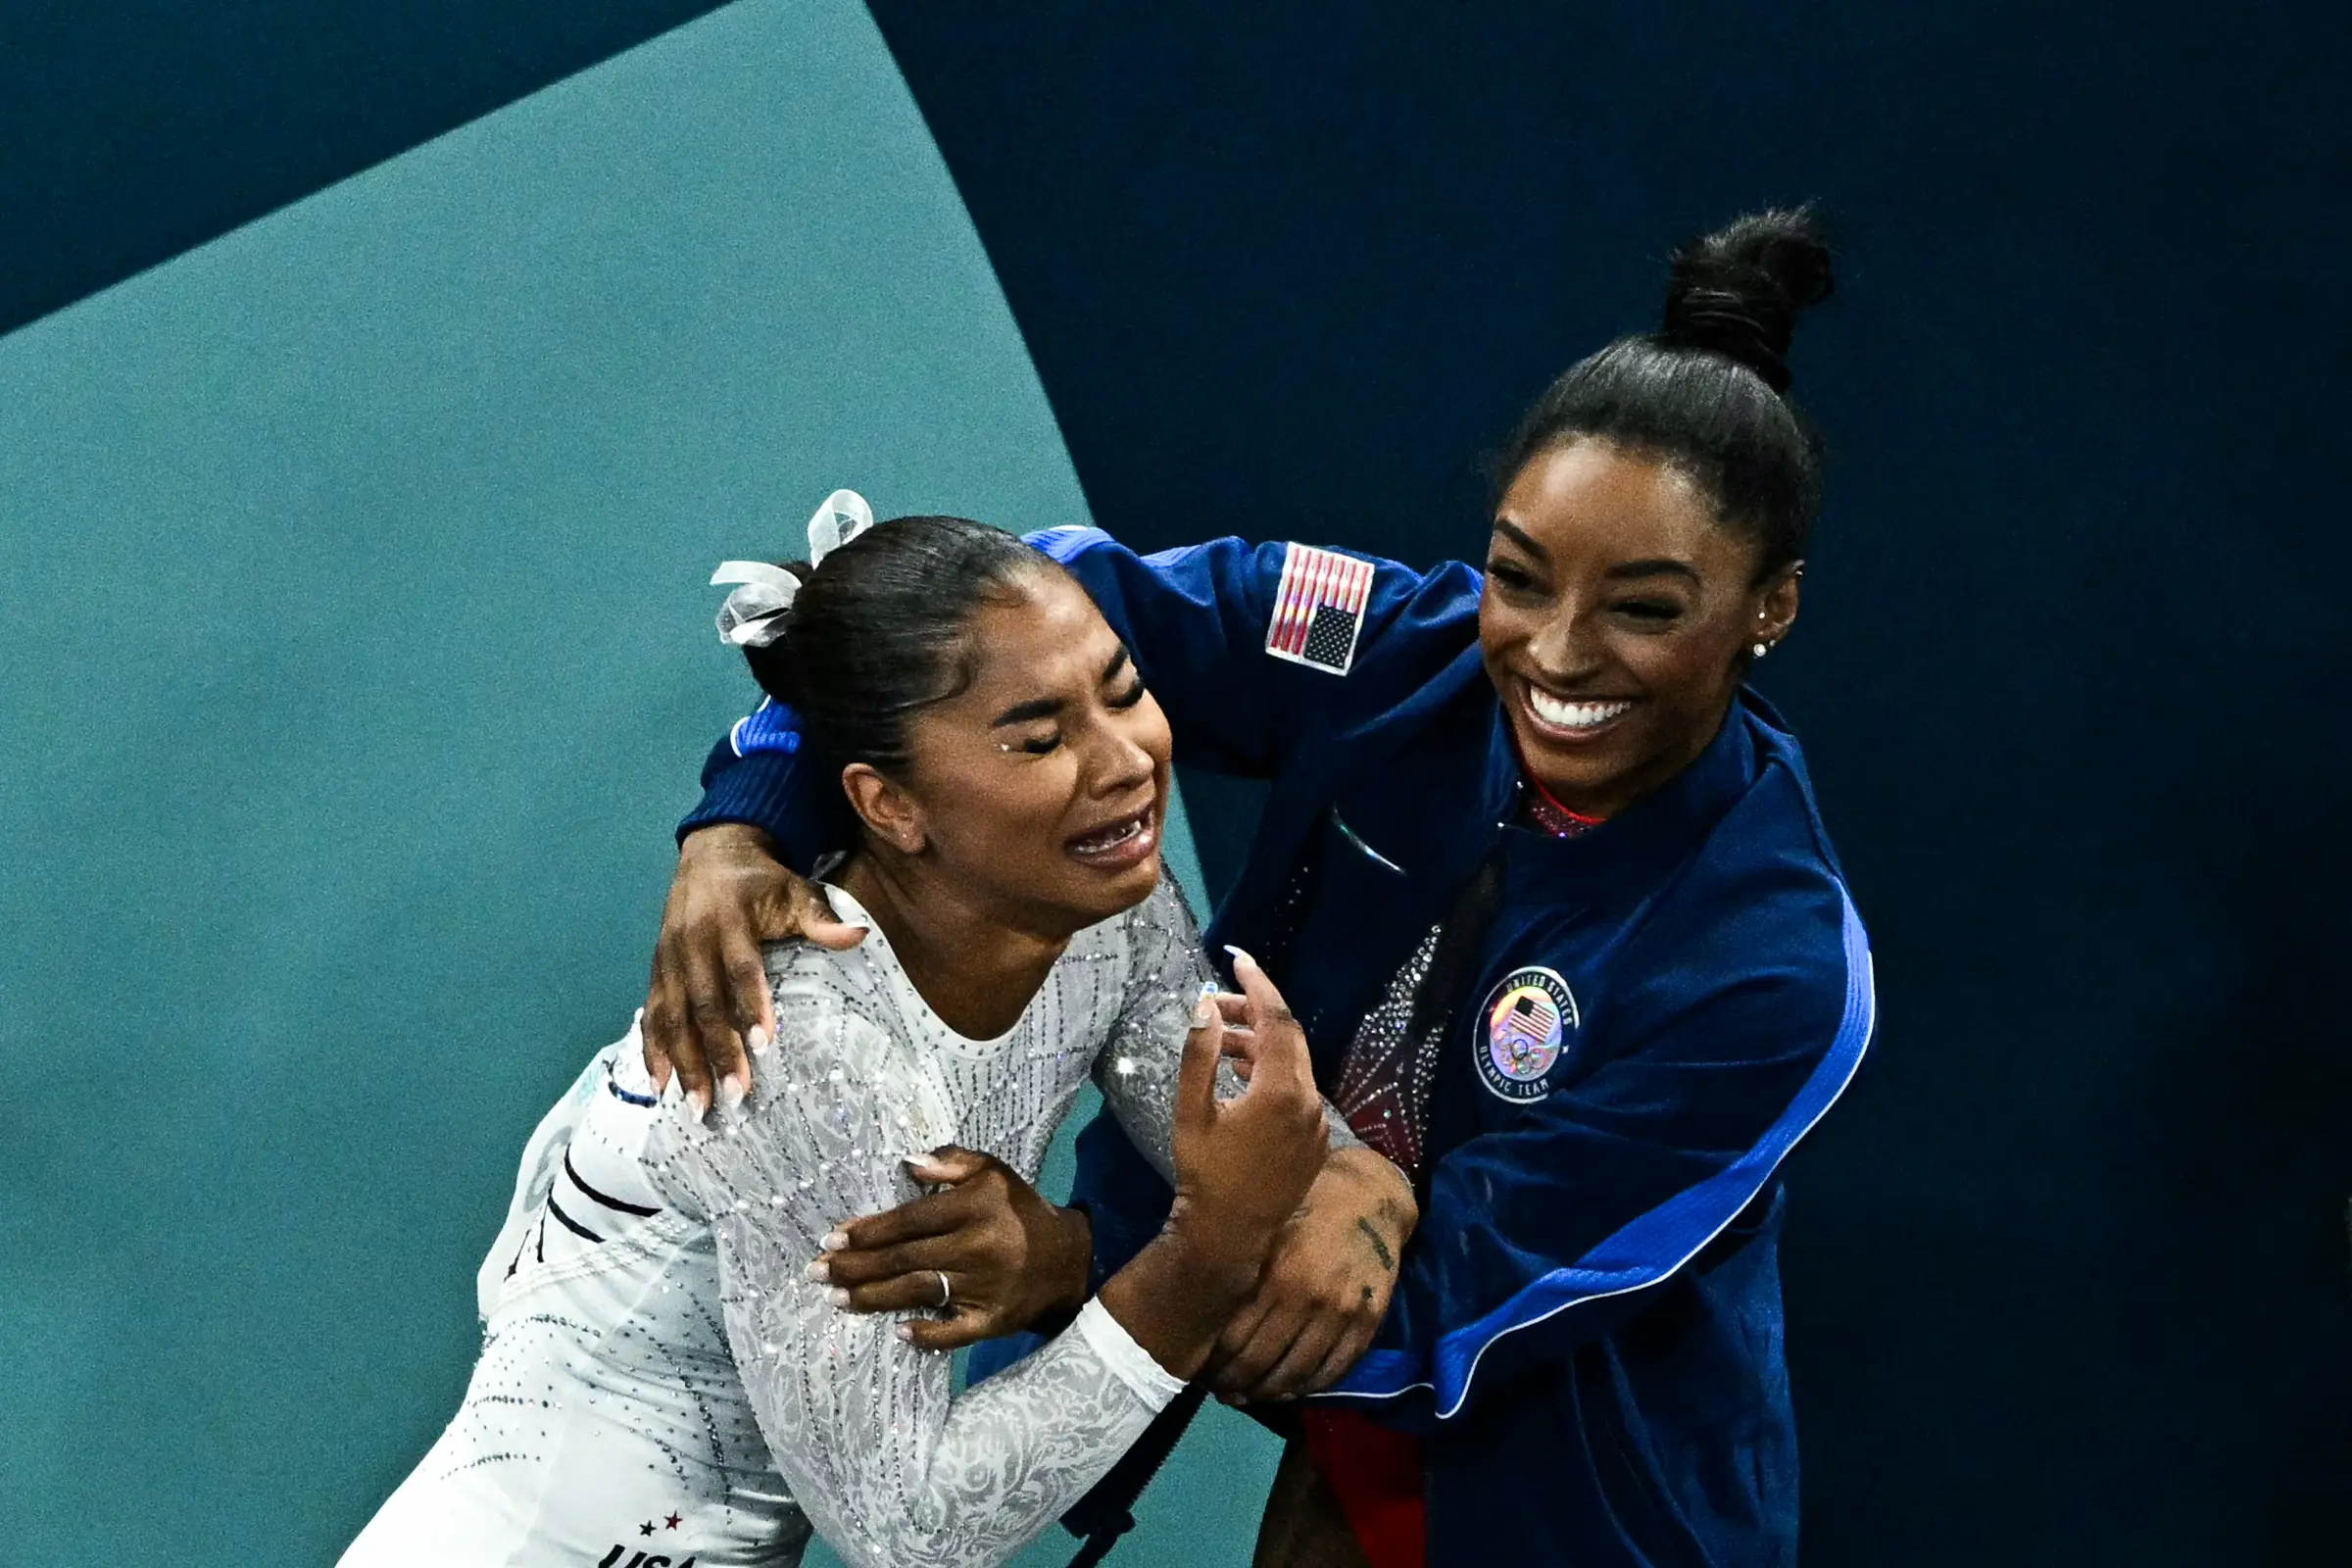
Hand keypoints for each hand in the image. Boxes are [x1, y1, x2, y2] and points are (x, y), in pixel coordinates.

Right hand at [644, 823, 864, 1115]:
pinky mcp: (656, 969)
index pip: (740, 967)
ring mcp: (669, 957)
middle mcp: (692, 939)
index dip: (750, 1005)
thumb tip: (858, 935)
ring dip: (683, 1062)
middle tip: (735, 1095)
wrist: (711, 853)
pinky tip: (661, 1085)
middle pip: (703, 1002)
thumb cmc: (762, 881)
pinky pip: (651, 1013)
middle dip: (717, 1051)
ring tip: (698, 1106)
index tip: (763, 1045)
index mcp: (728, 918)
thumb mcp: (795, 889)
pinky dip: (653, 1049)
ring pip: (672, 1015)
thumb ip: (821, 916)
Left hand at [809, 1147, 1093, 1351]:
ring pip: (918, 1292)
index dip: (870, 1230)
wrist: (1068, 1259)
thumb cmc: (1019, 1210)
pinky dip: (927, 1334)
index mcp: (975, 1208)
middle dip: (856, 1266)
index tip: (832, 1236)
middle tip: (816, 1272)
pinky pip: (955, 1332)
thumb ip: (953, 1161)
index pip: (911, 1220)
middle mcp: (977, 1248)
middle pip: (905, 1258)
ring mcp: (985, 1288)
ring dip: (873, 1297)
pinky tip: (897, 1332)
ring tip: (836, 1299)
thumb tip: (907, 1162)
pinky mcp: (993, 1321)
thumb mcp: (994, 1172)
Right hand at [1165, 950, 1329, 1273]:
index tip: (1238, 959)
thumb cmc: (1205, 1172)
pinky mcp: (1316, 1141)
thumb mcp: (1192, 1111)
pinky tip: (1244, 1075)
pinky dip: (1273, 1073)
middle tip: (1219, 1004)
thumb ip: (1200, 1054)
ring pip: (1294, 1065)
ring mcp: (1317, 1123)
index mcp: (1282, 1090)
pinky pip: (1299, 1091)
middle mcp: (1309, 1101)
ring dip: (1262, 1045)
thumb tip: (1206, 1006)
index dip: (1258, 985)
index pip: (1276, 1019)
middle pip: (1289, 1038)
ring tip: (1223, 1040)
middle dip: (1257, 1013)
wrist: (1230, 1235)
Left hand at [1205, 1144, 1416, 1402]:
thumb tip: (1197, 1310)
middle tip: (1218, 1389)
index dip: (1211, 1362)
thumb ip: (1239, 1265)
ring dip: (1266, 1393)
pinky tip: (1287, 1389)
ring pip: (1295, 1374)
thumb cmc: (1306, 1206)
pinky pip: (1332, 1371)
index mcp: (1275, 1272)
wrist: (1370, 1196)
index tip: (1199, 1369)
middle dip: (1233, 1383)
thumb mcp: (1265, 1225)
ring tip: (1247, 1395)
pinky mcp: (1367, 1324)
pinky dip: (1305, 1388)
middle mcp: (1308, 1297)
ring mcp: (1341, 1314)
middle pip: (1259, 1362)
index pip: (1232, 1337)